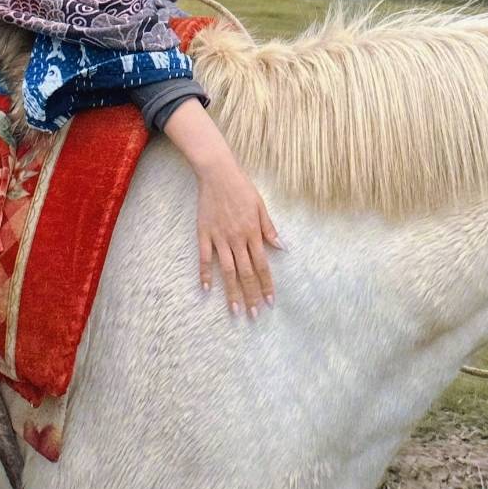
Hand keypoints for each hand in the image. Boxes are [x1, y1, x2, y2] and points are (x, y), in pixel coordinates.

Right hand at [196, 161, 282, 317]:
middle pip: (246, 272)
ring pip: (227, 270)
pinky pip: (204, 258)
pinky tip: (206, 289)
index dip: (266, 284)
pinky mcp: (204, 233)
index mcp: (252, 232)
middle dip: (251, 295)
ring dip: (231, 292)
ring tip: (234, 310)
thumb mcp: (261, 205)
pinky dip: (205, 274)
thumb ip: (269, 228)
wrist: (217, 173)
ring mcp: (219, 237)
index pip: (262, 265)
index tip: (270, 301)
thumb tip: (282, 247)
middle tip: (254, 315)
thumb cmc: (242, 187)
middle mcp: (237, 238)